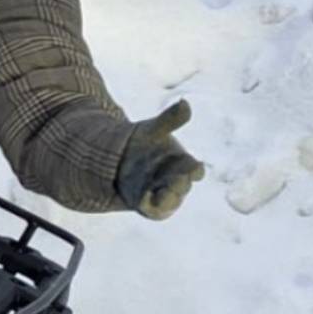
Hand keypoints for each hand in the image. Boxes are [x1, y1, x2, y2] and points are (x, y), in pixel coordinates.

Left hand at [115, 100, 206, 220]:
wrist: (117, 160)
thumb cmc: (143, 143)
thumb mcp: (152, 130)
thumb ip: (169, 119)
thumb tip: (185, 102)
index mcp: (183, 163)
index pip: (194, 169)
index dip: (194, 169)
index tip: (193, 167)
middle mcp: (176, 181)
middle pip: (183, 186)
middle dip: (180, 183)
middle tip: (178, 180)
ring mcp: (162, 194)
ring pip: (170, 201)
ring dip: (167, 198)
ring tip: (160, 194)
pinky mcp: (148, 205)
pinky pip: (154, 211)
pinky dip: (151, 207)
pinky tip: (143, 199)